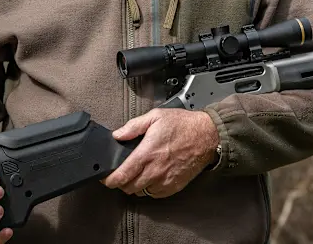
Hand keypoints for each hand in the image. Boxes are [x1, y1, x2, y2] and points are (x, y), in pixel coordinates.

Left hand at [101, 108, 218, 197]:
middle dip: (121, 182)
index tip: (105, 178)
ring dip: (135, 186)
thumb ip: (133, 126)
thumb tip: (117, 135)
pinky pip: (155, 194)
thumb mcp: (155, 117)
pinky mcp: (174, 186)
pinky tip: (151, 177)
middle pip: (128, 187)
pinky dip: (149, 188)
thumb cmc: (184, 126)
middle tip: (121, 173)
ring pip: (140, 192)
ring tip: (137, 174)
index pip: (121, 176)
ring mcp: (165, 180)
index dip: (109, 180)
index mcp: (147, 154)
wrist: (207, 136)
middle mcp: (155, 170)